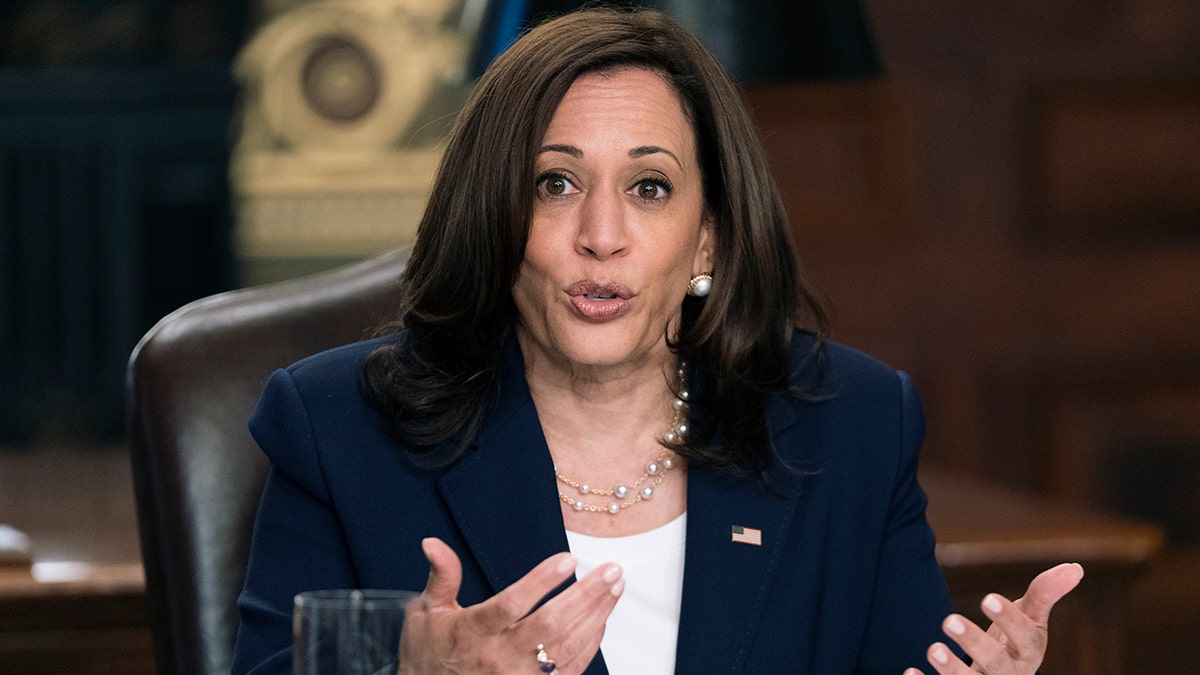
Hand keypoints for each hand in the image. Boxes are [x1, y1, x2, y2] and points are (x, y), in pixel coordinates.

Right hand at [397, 537, 622, 674]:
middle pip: (551, 625)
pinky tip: (601, 619)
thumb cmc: (429, 654)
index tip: (568, 559)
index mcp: (473, 631)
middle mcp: (499, 657)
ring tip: (615, 586)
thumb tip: (433, 542)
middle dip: (586, 595)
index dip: (542, 582)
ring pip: (567, 646)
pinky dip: (590, 643)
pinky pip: (570, 669)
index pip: (513, 604)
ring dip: (596, 615)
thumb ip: (441, 576)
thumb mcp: (428, 612)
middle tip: (611, 570)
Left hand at [904, 562, 1084, 674]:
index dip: (1009, 621)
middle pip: (997, 665)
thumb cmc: (1015, 643)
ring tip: (933, 649)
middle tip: (949, 620)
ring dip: (951, 669)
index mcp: (1028, 653)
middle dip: (975, 644)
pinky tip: (910, 672)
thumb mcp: (1031, 620)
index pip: (1025, 640)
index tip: (987, 598)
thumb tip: (1074, 568)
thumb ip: (1044, 594)